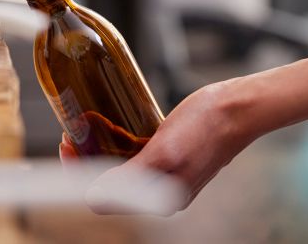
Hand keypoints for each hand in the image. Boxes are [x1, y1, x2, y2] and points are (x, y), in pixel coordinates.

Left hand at [60, 79, 258, 213]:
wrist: (238, 108)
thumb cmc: (206, 126)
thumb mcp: (164, 151)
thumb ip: (131, 178)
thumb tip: (93, 198)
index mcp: (159, 199)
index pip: (102, 199)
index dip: (78, 173)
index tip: (69, 144)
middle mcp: (161, 193)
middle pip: (107, 183)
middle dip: (86, 158)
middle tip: (74, 130)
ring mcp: (166, 176)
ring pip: (118, 168)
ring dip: (98, 148)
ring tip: (87, 124)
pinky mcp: (169, 159)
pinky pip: (133, 156)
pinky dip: (117, 142)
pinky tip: (109, 123)